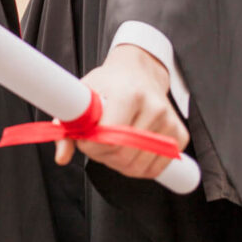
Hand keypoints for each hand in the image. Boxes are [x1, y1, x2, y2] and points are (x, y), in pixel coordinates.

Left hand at [55, 43, 189, 178]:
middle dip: (102, 156)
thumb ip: (68, 125)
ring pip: (138, 166)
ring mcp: (169, 122)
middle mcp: (154, 107)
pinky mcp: (180, 135)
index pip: (110, 137)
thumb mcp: (83, 94)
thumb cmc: (109, 84)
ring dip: (118, 164)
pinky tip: (127, 152)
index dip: (91, 145)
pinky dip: (137, 168)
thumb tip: (61, 157)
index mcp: (129, 94)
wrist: (138, 73)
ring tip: (110, 145)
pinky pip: (155, 168)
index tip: (84, 139)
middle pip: (124, 155)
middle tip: (95, 144)